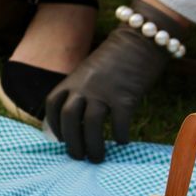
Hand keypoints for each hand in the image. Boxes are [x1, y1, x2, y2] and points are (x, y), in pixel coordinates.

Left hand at [45, 0, 188, 162]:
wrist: (142, 37)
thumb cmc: (118, 57)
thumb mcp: (90, 70)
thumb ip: (82, 90)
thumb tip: (80, 119)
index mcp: (73, 79)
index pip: (52, 105)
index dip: (53, 125)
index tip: (60, 139)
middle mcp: (84, 86)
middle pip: (70, 120)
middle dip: (71, 143)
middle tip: (78, 157)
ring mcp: (104, 91)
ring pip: (92, 126)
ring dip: (93, 147)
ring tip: (97, 158)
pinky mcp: (126, 96)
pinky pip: (119, 123)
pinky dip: (119, 136)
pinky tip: (122, 141)